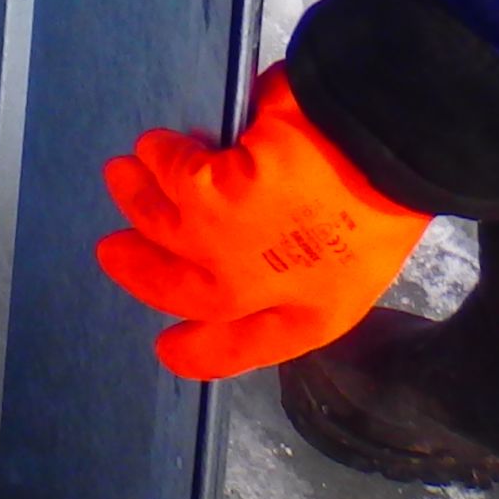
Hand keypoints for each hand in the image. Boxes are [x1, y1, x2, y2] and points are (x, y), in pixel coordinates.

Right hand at [97, 69, 425, 379]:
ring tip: (122, 175)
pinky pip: (170, 171)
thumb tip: (259, 233)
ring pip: (162, 226)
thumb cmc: (386, 193)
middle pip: (183, 294)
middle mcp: (259, 295)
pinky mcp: (206, 197)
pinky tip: (153, 145)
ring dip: (137, 199)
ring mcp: (225, 250)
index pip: (244, 348)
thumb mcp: (354, 256)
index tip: (168, 349)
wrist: (385, 150)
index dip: (202, 353)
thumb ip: (301, 261)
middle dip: (142, 275)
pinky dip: (158, 155)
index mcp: (310, 317)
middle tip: (111, 251)